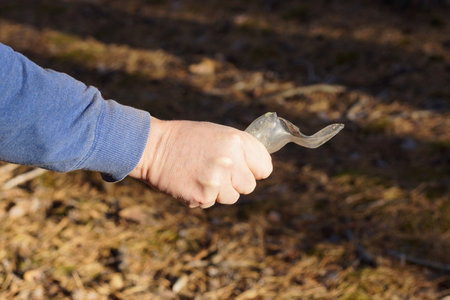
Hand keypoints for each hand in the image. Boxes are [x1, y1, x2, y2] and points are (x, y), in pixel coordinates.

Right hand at [129, 117, 272, 207]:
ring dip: (220, 191)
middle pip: (249, 186)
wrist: (153, 147)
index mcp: (236, 141)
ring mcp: (217, 181)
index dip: (254, 168)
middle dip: (236, 182)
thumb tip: (259, 167)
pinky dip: (203, 196)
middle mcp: (231, 161)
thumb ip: (240, 149)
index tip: (244, 168)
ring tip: (201, 174)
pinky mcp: (203, 196)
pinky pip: (212, 203)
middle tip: (217, 171)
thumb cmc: (186, 138)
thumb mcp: (218, 134)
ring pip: (232, 197)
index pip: (264, 167)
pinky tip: (190, 181)